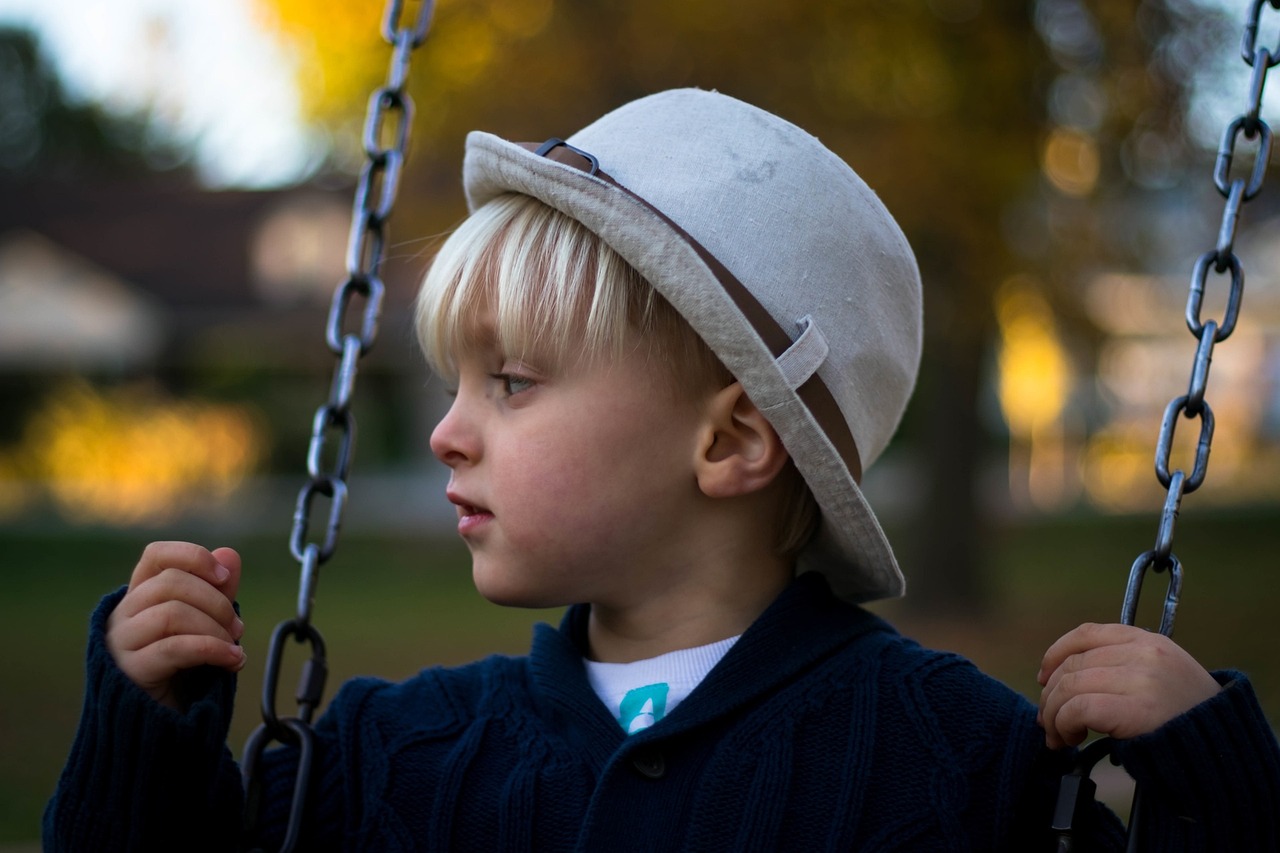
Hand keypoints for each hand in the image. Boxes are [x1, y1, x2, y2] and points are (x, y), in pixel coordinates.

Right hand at [106, 542, 245, 709]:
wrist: (160, 725)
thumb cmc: (182, 670)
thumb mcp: (206, 626)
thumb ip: (217, 591)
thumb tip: (229, 554)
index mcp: (140, 595)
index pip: (156, 555)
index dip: (192, 556)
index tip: (224, 576)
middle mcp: (123, 614)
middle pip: (171, 583)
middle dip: (216, 602)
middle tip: (238, 628)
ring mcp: (121, 642)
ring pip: (172, 613)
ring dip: (215, 628)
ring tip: (234, 647)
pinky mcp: (129, 671)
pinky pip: (174, 648)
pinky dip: (212, 650)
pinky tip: (232, 661)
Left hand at [1037, 622, 1220, 749]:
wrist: (1221, 749)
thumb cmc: (1185, 717)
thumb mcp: (1160, 675)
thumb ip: (1120, 666)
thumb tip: (1061, 678)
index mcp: (1147, 640)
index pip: (1086, 634)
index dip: (1055, 654)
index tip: (1044, 677)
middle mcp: (1142, 653)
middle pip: (1072, 665)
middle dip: (1051, 695)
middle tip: (1047, 721)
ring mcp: (1140, 679)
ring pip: (1069, 687)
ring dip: (1053, 715)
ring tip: (1057, 736)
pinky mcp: (1135, 709)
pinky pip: (1078, 709)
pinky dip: (1063, 725)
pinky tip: (1069, 739)